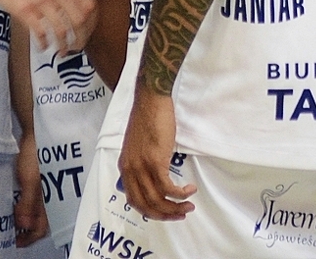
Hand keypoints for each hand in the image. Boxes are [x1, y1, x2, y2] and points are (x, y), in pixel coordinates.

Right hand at [0, 0, 94, 52]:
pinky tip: (43, 46)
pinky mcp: (23, 9)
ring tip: (63, 51)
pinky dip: (44, 43)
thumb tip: (74, 3)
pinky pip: (39, 32)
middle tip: (78, 46)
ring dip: (64, 45)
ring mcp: (40, 0)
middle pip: (79, 21)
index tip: (88, 30)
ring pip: (61, 30)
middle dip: (81, 38)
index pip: (89, 5)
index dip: (92, 22)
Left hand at [13, 133, 49, 246]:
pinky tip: (17, 204)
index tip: (14, 242)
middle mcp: (52, 198)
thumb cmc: (36, 156)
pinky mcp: (42, 181)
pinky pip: (36, 201)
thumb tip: (24, 227)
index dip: (28, 238)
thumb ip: (28, 203)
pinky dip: (26, 208)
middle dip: (27, 231)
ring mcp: (47, 189)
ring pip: (38, 212)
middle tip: (11, 233)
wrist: (39, 131)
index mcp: (52, 200)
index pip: (42, 228)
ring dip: (26, 219)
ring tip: (11, 221)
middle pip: (41, 222)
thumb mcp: (30, 180)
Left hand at [118, 86, 196, 220]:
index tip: (165, 213)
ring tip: (190, 205)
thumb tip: (155, 176)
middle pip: (146, 205)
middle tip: (181, 214)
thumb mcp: (139, 145)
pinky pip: (167, 187)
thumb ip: (142, 162)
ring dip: (175, 206)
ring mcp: (142, 167)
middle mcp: (131, 171)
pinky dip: (180, 193)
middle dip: (165, 214)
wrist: (151, 100)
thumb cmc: (148, 118)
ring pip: (158, 199)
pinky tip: (190, 189)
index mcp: (125, 168)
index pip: (134, 201)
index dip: (150, 211)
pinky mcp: (155, 161)